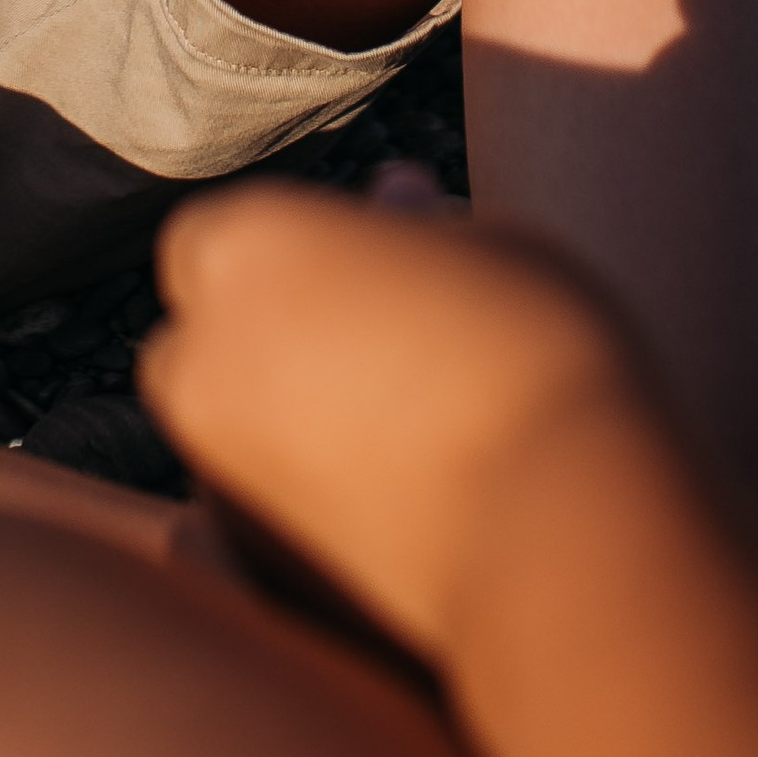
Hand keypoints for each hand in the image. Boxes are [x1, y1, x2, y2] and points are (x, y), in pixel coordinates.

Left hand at [139, 185, 657, 663]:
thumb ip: (418, 227)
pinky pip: (255, 511)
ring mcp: (210, 463)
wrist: (558, 539)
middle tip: (375, 357)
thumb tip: (393, 197)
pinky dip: (298, 504)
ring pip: (222, 431)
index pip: (217, 236)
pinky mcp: (243, 559)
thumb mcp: (494, 251)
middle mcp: (199, 352)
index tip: (366, 279)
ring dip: (275, 424)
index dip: (286, 256)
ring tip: (399, 439)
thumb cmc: (539, 360)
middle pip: (199, 337)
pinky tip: (394, 509)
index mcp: (246, 244)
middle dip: (256, 342)